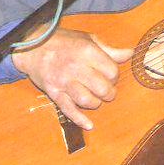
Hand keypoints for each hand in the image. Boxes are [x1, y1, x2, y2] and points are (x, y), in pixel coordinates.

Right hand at [12, 28, 132, 129]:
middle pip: (102, 87)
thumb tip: (130, 53)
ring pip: (87, 100)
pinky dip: (80, 119)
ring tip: (97, 99)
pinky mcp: (53, 92)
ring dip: (96, 103)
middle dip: (109, 93)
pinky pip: (68, 109)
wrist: (33, 46)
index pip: (111, 70)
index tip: (110, 75)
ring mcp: (63, 81)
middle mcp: (76, 67)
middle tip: (107, 91)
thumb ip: (110, 50)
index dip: (115, 75)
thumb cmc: (64, 41)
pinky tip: (89, 125)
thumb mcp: (89, 39)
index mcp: (87, 51)